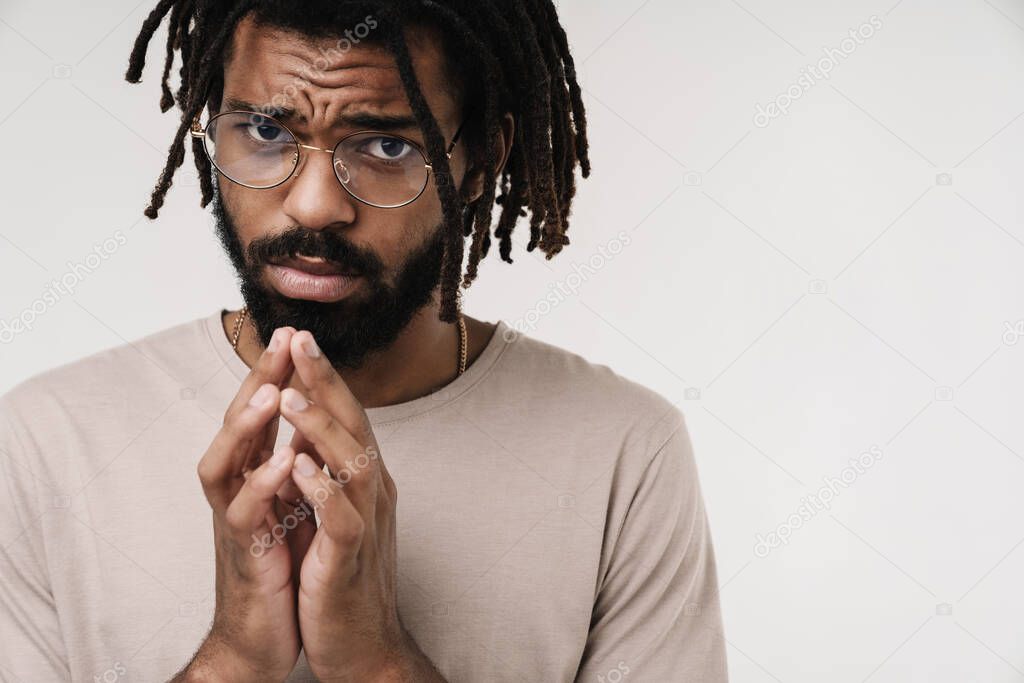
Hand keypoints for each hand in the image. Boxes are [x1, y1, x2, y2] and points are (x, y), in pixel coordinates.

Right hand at [188, 326, 305, 681]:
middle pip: (237, 424)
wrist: (259, 637)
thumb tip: (306, 422)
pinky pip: (243, 515)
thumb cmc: (276, 567)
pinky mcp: (243, 554)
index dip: (276, 374)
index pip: (261, 414)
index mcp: (253, 476)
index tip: (297, 334)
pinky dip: (261, 487)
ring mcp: (234, 521)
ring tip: (270, 393)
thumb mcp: (286, 506)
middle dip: (258, 380)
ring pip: (224, 464)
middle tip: (282, 339)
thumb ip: (288, 465)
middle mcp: (237, 490)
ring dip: (246, 427)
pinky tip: (284, 462)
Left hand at [278, 330, 440, 680]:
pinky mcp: (350, 559)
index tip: (298, 338)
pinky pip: (341, 518)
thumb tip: (307, 430)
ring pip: (353, 463)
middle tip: (300, 340)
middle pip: (355, 425)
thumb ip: (327, 471)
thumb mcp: (334, 512)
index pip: (347, 416)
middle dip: (325, 381)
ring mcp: (365, 523)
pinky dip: (321, 489)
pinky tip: (298, 466)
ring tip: (289, 395)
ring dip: (320, 428)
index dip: (323, 377)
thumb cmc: (342, 576)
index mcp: (364, 479)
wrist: (363, 645)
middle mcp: (372, 492)